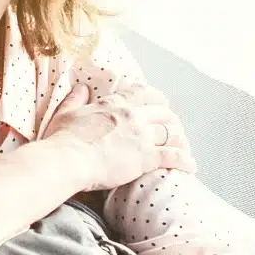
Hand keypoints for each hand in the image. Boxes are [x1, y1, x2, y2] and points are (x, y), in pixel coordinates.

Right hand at [41, 82, 195, 190]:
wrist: (68, 160)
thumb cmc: (63, 139)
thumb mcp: (66, 112)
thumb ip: (76, 99)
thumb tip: (82, 88)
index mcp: (115, 103)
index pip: (143, 92)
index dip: (156, 97)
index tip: (161, 103)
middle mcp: (133, 115)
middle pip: (163, 113)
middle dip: (172, 120)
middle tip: (174, 129)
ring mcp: (141, 136)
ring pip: (172, 133)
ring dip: (180, 140)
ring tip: (184, 148)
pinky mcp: (146, 157)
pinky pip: (173, 156)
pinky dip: (185, 161)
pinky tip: (191, 166)